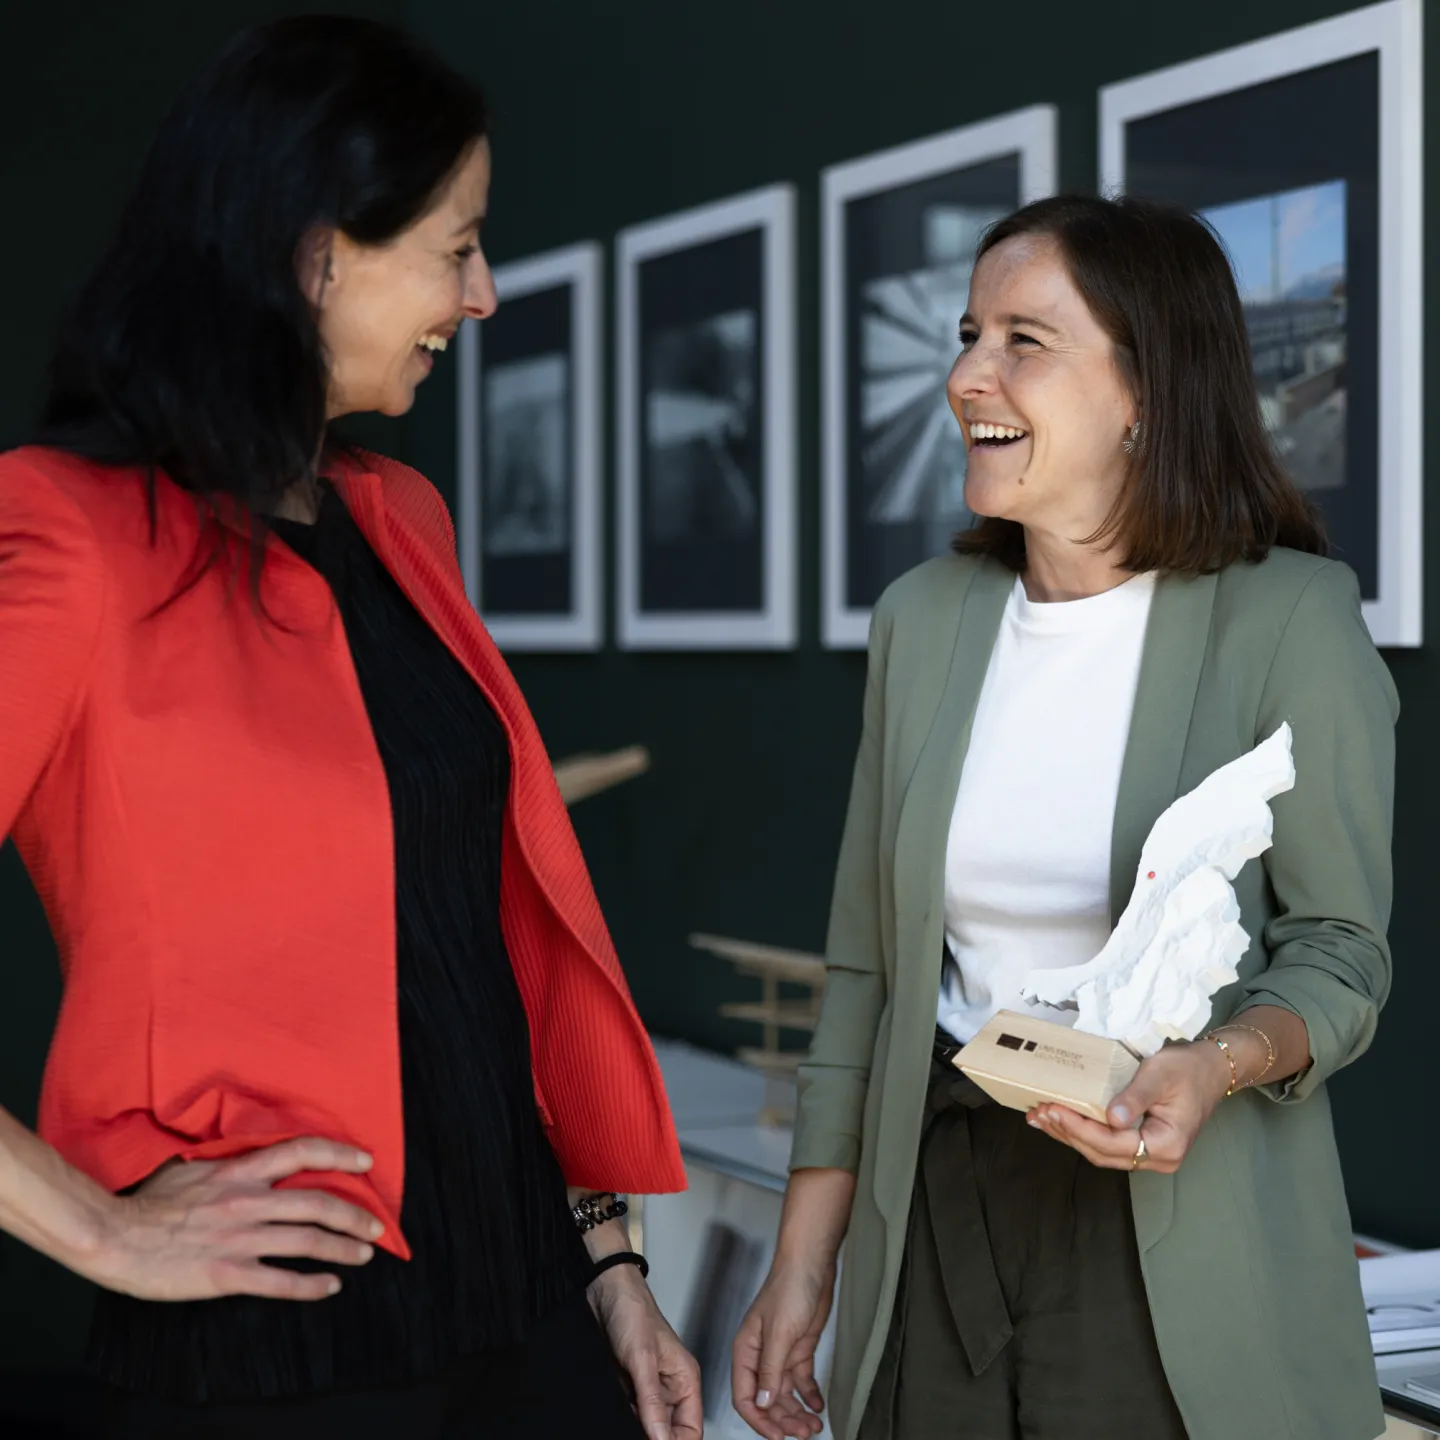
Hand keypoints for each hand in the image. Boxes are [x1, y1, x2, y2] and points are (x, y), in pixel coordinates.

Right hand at [80, 1137, 383, 1300]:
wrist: (114, 1237)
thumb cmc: (149, 1204)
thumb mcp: (192, 1167)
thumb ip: (228, 1163)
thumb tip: (249, 1156)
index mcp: (239, 1172)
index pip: (301, 1151)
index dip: (339, 1153)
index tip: (365, 1160)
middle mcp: (247, 1202)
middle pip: (317, 1202)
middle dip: (355, 1214)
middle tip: (378, 1224)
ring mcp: (240, 1239)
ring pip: (307, 1241)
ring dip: (342, 1248)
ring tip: (363, 1253)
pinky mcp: (226, 1274)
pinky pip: (280, 1281)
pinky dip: (311, 1285)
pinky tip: (329, 1287)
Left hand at [588, 1263, 702, 1439]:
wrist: (604, 1291)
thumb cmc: (632, 1312)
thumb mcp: (643, 1360)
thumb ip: (652, 1402)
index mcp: (685, 1381)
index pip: (691, 1430)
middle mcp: (669, 1388)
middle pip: (669, 1432)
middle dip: (654, 1438)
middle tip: (636, 1435)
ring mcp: (647, 1389)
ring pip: (647, 1425)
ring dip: (637, 1430)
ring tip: (622, 1424)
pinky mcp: (628, 1387)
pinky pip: (629, 1414)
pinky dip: (623, 1420)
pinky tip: (613, 1418)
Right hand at [732, 1258, 835, 1439]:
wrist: (812, 1265)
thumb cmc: (788, 1287)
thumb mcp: (779, 1333)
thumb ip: (770, 1370)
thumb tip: (763, 1403)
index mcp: (746, 1351)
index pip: (745, 1397)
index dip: (759, 1420)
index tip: (777, 1436)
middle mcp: (761, 1356)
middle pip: (767, 1400)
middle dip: (783, 1420)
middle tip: (802, 1433)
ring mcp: (781, 1354)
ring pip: (785, 1394)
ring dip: (797, 1412)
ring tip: (813, 1425)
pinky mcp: (799, 1349)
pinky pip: (801, 1381)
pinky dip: (809, 1396)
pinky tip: (817, 1405)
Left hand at [1028, 1039, 1232, 1172]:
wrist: (1211, 1069)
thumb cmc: (1187, 1069)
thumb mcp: (1159, 1076)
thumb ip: (1135, 1098)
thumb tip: (1112, 1119)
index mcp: (1166, 1145)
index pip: (1113, 1144)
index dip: (1080, 1128)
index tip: (1054, 1108)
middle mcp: (1159, 1158)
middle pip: (1103, 1153)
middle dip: (1068, 1133)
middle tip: (1039, 1112)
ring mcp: (1150, 1155)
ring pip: (1101, 1152)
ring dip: (1069, 1135)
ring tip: (1040, 1117)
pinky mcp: (1141, 1144)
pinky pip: (1107, 1144)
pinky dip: (1082, 1132)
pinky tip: (1060, 1120)